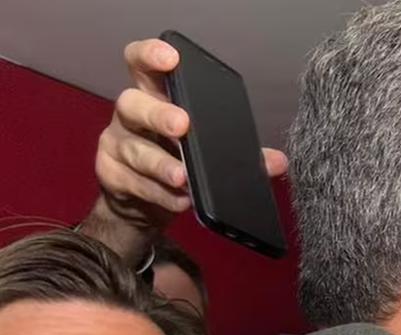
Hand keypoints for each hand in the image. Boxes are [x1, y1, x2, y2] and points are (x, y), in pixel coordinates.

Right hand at [83, 40, 287, 251]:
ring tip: (184, 177)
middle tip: (183, 126)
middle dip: (158, 113)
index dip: (151, 55)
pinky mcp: (111, 176)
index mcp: (155, 97)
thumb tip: (279, 162)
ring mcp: (116, 145)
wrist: (144, 204)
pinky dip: (160, 193)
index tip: (172, 58)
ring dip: (161, 164)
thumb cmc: (178, 161)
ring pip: (134, 149)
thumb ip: (242, 154)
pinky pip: (134, 183)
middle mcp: (130, 116)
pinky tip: (180, 200)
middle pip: (131, 102)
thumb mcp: (208, 151)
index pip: (140, 63)